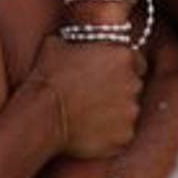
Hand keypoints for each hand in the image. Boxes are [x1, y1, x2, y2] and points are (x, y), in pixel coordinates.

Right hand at [34, 37, 143, 159]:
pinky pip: (120, 133)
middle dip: (118, 89)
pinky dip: (108, 132)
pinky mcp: (125, 136)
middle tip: (94, 92)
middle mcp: (133, 84)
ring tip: (88, 112)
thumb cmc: (48, 77)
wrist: (42, 115)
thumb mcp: (56, 45)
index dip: (120, 66)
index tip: (107, 72)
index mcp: (122, 56)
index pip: (136, 60)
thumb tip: (72, 41)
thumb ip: (75, 41)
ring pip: (127, 111)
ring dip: (114, 111)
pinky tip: (87, 128)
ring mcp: (131, 112)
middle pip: (133, 86)